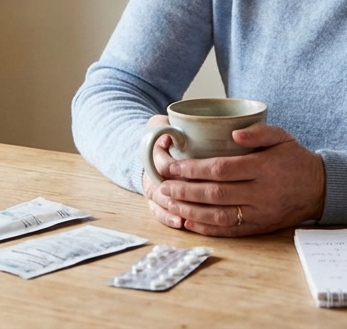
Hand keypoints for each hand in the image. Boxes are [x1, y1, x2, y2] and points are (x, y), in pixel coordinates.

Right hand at [142, 115, 185, 229]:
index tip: (181, 169)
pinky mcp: (156, 201)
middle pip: (161, 187)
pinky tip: (181, 223)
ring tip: (189, 216)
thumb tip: (168, 136)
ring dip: (175, 209)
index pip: (160, 162)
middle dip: (177, 194)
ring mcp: (153, 189)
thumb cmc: (166, 133)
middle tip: (196, 198)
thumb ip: (165, 125)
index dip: (170, 166)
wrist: (151, 146)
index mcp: (152, 153)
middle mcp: (150, 173)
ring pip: (161, 202)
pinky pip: (159, 213)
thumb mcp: (163, 123)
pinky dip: (168, 219)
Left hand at [144, 122, 325, 236]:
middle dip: (185, 190)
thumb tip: (233, 132)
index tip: (173, 166)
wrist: (320, 189)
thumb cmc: (295, 159)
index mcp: (264, 168)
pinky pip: (229, 230)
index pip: (221, 169)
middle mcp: (261, 193)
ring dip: (190, 209)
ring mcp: (260, 213)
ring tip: (170, 202)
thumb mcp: (282, 136)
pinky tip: (188, 220)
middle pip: (215, 193)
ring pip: (218, 214)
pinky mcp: (259, 227)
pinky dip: (206, 227)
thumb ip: (258, 131)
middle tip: (163, 185)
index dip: (194, 169)